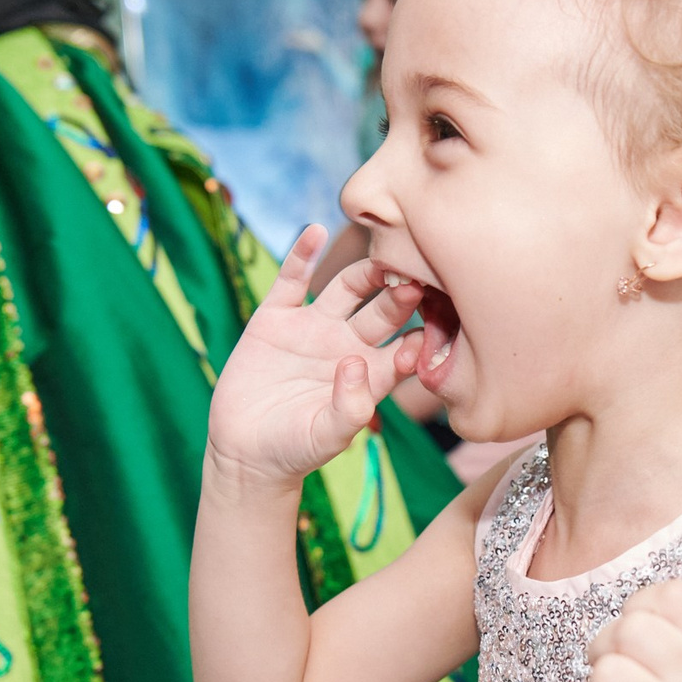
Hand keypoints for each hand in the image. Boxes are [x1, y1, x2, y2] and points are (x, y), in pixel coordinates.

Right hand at [206, 225, 422, 489]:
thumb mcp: (325, 437)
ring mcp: (314, 326)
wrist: (246, 451)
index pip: (407, 346)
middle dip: (400, 295)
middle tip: (415, 278)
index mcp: (372, 373)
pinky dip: (303, 255)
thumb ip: (349, 408)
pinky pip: (293, 280)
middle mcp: (349, 343)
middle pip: (383, 310)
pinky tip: (314, 230)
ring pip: (346, 288)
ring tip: (378, 258)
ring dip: (364, 272)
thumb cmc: (294, 450)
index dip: (422, 333)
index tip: (435, 322)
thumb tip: (356, 363)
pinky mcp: (276, 318)